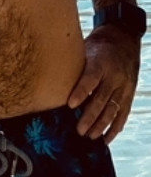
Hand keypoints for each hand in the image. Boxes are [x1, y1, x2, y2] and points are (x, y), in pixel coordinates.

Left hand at [68, 25, 140, 143]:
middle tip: (79, 130)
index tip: (70, 105)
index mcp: (101, 62)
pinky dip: (115, 127)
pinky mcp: (129, 93)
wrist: (124, 38)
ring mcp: (123, 86)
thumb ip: (73, 65)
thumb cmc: (98, 45)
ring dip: (102, 125)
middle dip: (90, 116)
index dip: (81, 92)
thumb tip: (47, 78)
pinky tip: (106, 138)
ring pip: (113, 109)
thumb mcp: (85, 48)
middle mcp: (114, 76)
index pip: (90, 79)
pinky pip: (123, 113)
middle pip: (102, 99)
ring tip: (90, 136)